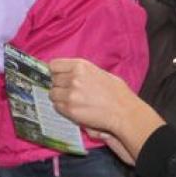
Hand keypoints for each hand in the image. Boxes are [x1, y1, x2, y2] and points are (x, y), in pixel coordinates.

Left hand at [49, 58, 165, 161]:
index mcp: (81, 66)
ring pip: (52, 94)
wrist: (123, 111)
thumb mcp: (100, 72)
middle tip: (70, 91)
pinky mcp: (70, 109)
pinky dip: (63, 108)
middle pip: (53, 80)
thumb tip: (68, 74)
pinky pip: (57, 107)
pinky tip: (74, 108)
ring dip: (59, 98)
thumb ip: (82, 72)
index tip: (59, 76)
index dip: (56, 72)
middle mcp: (73, 78)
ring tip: (72, 101)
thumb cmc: (116, 93)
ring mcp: (70, 94)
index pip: (54, 65)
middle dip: (59, 85)